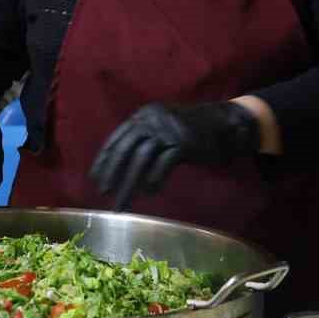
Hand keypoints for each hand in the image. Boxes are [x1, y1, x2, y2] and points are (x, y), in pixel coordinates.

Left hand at [90, 102, 261, 209]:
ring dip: (129, 184)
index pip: (117, 139)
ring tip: (122, 202)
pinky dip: (154, 181)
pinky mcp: (183, 143)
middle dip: (112, 174)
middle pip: (125, 150)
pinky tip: (149, 193)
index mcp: (142, 115)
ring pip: (141, 160)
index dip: (104, 160)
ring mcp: (168, 130)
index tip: (95, 179)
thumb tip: (118, 166)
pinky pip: (163, 165)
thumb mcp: (161, 129)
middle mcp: (152, 119)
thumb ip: (142, 140)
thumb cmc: (189, 130)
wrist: (223, 123)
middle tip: (103, 193)